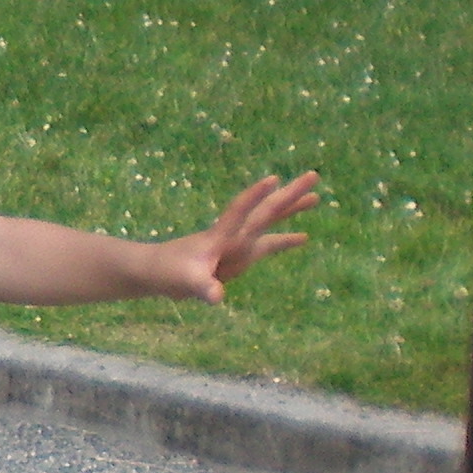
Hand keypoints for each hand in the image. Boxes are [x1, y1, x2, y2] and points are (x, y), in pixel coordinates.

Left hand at [160, 171, 318, 302]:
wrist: (155, 271)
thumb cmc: (168, 272)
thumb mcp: (186, 282)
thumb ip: (203, 287)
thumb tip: (217, 297)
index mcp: (220, 236)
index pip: (239, 211)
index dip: (254, 196)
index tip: (273, 179)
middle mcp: (234, 235)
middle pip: (265, 210)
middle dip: (289, 194)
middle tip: (314, 175)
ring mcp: (238, 244)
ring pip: (269, 222)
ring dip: (291, 210)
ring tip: (316, 197)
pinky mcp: (240, 255)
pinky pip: (268, 245)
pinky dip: (285, 241)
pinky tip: (304, 237)